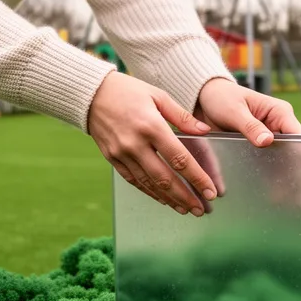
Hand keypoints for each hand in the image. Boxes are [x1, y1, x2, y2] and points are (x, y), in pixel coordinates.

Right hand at [88, 71, 218, 216]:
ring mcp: (122, 153)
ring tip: (186, 209)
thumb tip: (205, 131)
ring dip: (169, 199)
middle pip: (165, 178)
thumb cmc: (128, 91)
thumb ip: (182, 116)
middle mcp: (135, 143)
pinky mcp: (112, 159)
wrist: (91, 94)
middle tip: (201, 209)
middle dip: (186, 197)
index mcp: (151, 126)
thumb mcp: (158, 95)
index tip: (209, 190)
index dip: (197, 178)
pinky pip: (134, 181)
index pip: (179, 158)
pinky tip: (164, 199)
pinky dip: (150, 192)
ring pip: (149, 183)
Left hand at [194, 78, 300, 209]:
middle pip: (294, 153)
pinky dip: (272, 180)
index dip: (300, 156)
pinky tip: (274, 196)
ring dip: (286, 181)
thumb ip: (250, 126)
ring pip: (283, 162)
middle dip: (297, 174)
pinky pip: (268, 165)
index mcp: (279, 112)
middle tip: (298, 200)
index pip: (297, 135)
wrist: (204, 99)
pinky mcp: (258, 148)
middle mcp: (278, 126)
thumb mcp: (234, 110)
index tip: (299, 175)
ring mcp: (269, 138)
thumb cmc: (221, 97)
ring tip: (288, 203)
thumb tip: (267, 141)